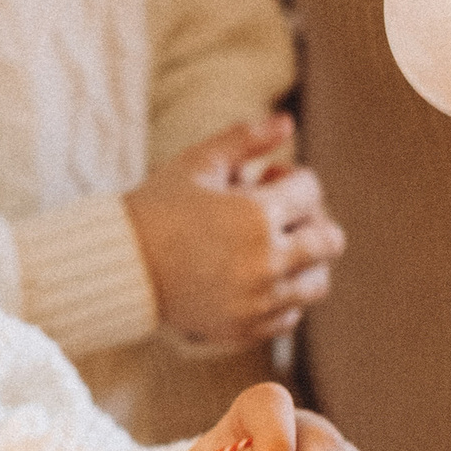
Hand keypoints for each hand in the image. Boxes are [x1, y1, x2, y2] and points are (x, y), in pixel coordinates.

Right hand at [124, 114, 345, 349]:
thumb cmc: (158, 207)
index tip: (268, 178)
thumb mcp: (198, 163)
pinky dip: (283, 295)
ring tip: (274, 248)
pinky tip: (258, 278)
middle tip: (282, 215)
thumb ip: (245, 139)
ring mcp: (256, 300)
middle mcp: (264, 261)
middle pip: (330, 241)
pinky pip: (290, 314)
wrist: (121, 265)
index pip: (311, 191)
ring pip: (317, 282)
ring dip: (305, 261)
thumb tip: (288, 122)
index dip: (293, 178)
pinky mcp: (244, 327)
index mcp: (256, 214)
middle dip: (312, 220)